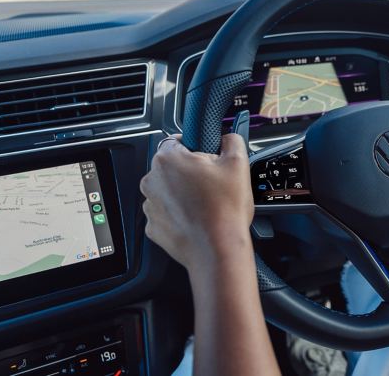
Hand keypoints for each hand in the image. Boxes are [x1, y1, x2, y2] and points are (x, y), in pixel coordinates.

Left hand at [140, 134, 253, 272]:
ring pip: (168, 190)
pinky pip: (166, 212)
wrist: (217, 250)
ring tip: (207, 204)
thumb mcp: (238, 164)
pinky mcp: (153, 226)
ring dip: (184, 194)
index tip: (208, 160)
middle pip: (172, 167)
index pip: (176, 141)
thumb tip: (227, 137)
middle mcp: (152, 180)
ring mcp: (150, 205)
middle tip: (213, 184)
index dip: (195, 149)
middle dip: (190, 172)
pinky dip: (180, 214)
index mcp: (168, 159)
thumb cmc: (224, 211)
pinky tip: (198, 219)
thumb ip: (232, 140)